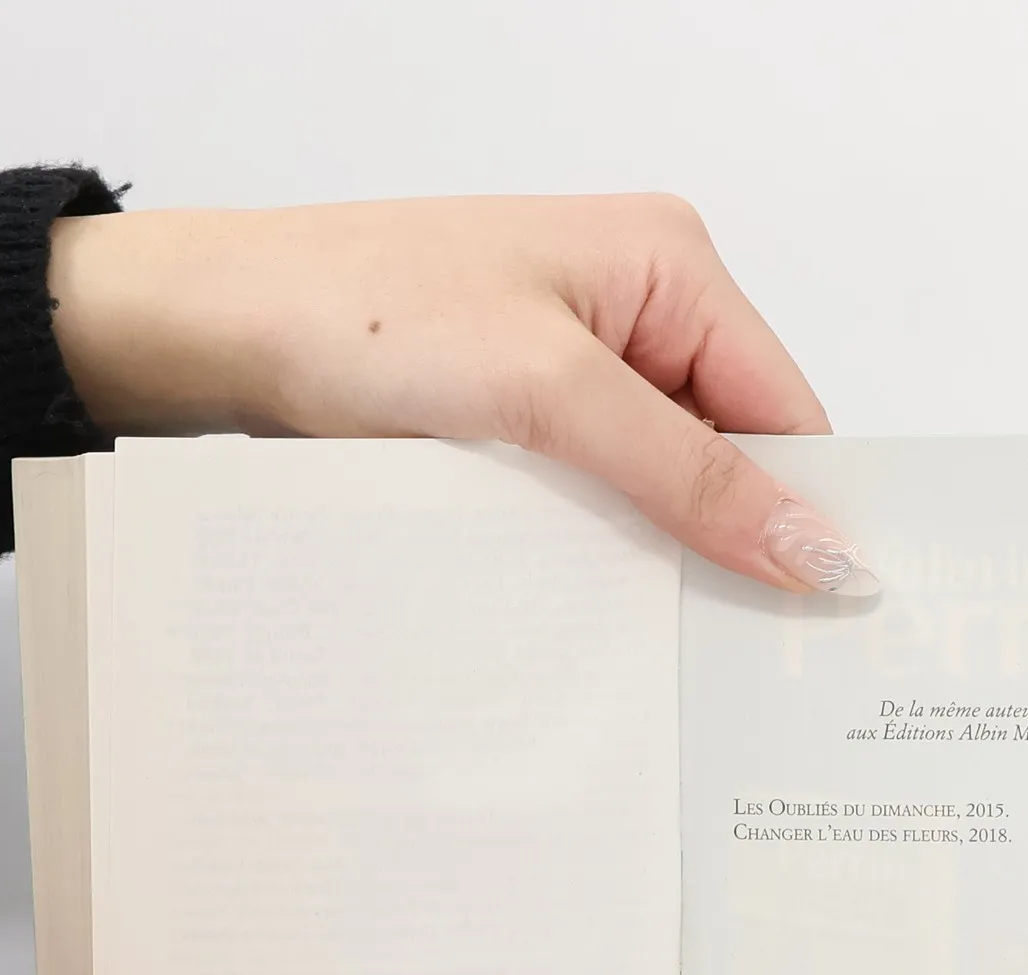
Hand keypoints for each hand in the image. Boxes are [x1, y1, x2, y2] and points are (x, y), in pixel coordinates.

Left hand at [47, 194, 878, 597]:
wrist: (213, 329)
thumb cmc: (359, 315)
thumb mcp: (547, 394)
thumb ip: (688, 472)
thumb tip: (814, 545)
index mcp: (669, 265)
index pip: (787, 410)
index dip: (804, 515)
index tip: (808, 624)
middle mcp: (633, 308)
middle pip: (729, 452)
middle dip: (726, 543)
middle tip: (726, 655)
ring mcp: (570, 364)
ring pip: (655, 483)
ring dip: (651, 552)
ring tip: (649, 636)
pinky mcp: (514, 412)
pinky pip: (589, 493)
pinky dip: (591, 546)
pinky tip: (581, 600)